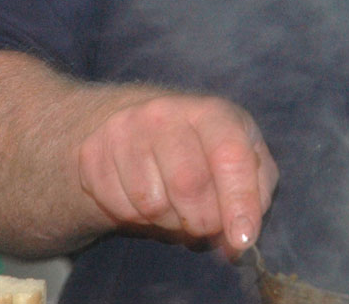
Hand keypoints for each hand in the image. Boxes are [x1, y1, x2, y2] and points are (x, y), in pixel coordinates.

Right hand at [77, 92, 277, 252]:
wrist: (138, 127)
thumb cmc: (204, 148)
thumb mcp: (242, 155)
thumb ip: (255, 192)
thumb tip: (241, 236)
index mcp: (211, 111)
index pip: (229, 153)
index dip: (239, 201)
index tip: (241, 238)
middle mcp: (165, 111)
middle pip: (188, 184)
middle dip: (202, 219)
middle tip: (203, 223)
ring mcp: (125, 129)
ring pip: (151, 203)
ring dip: (169, 221)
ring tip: (174, 204)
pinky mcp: (94, 153)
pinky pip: (119, 209)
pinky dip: (137, 218)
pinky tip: (146, 198)